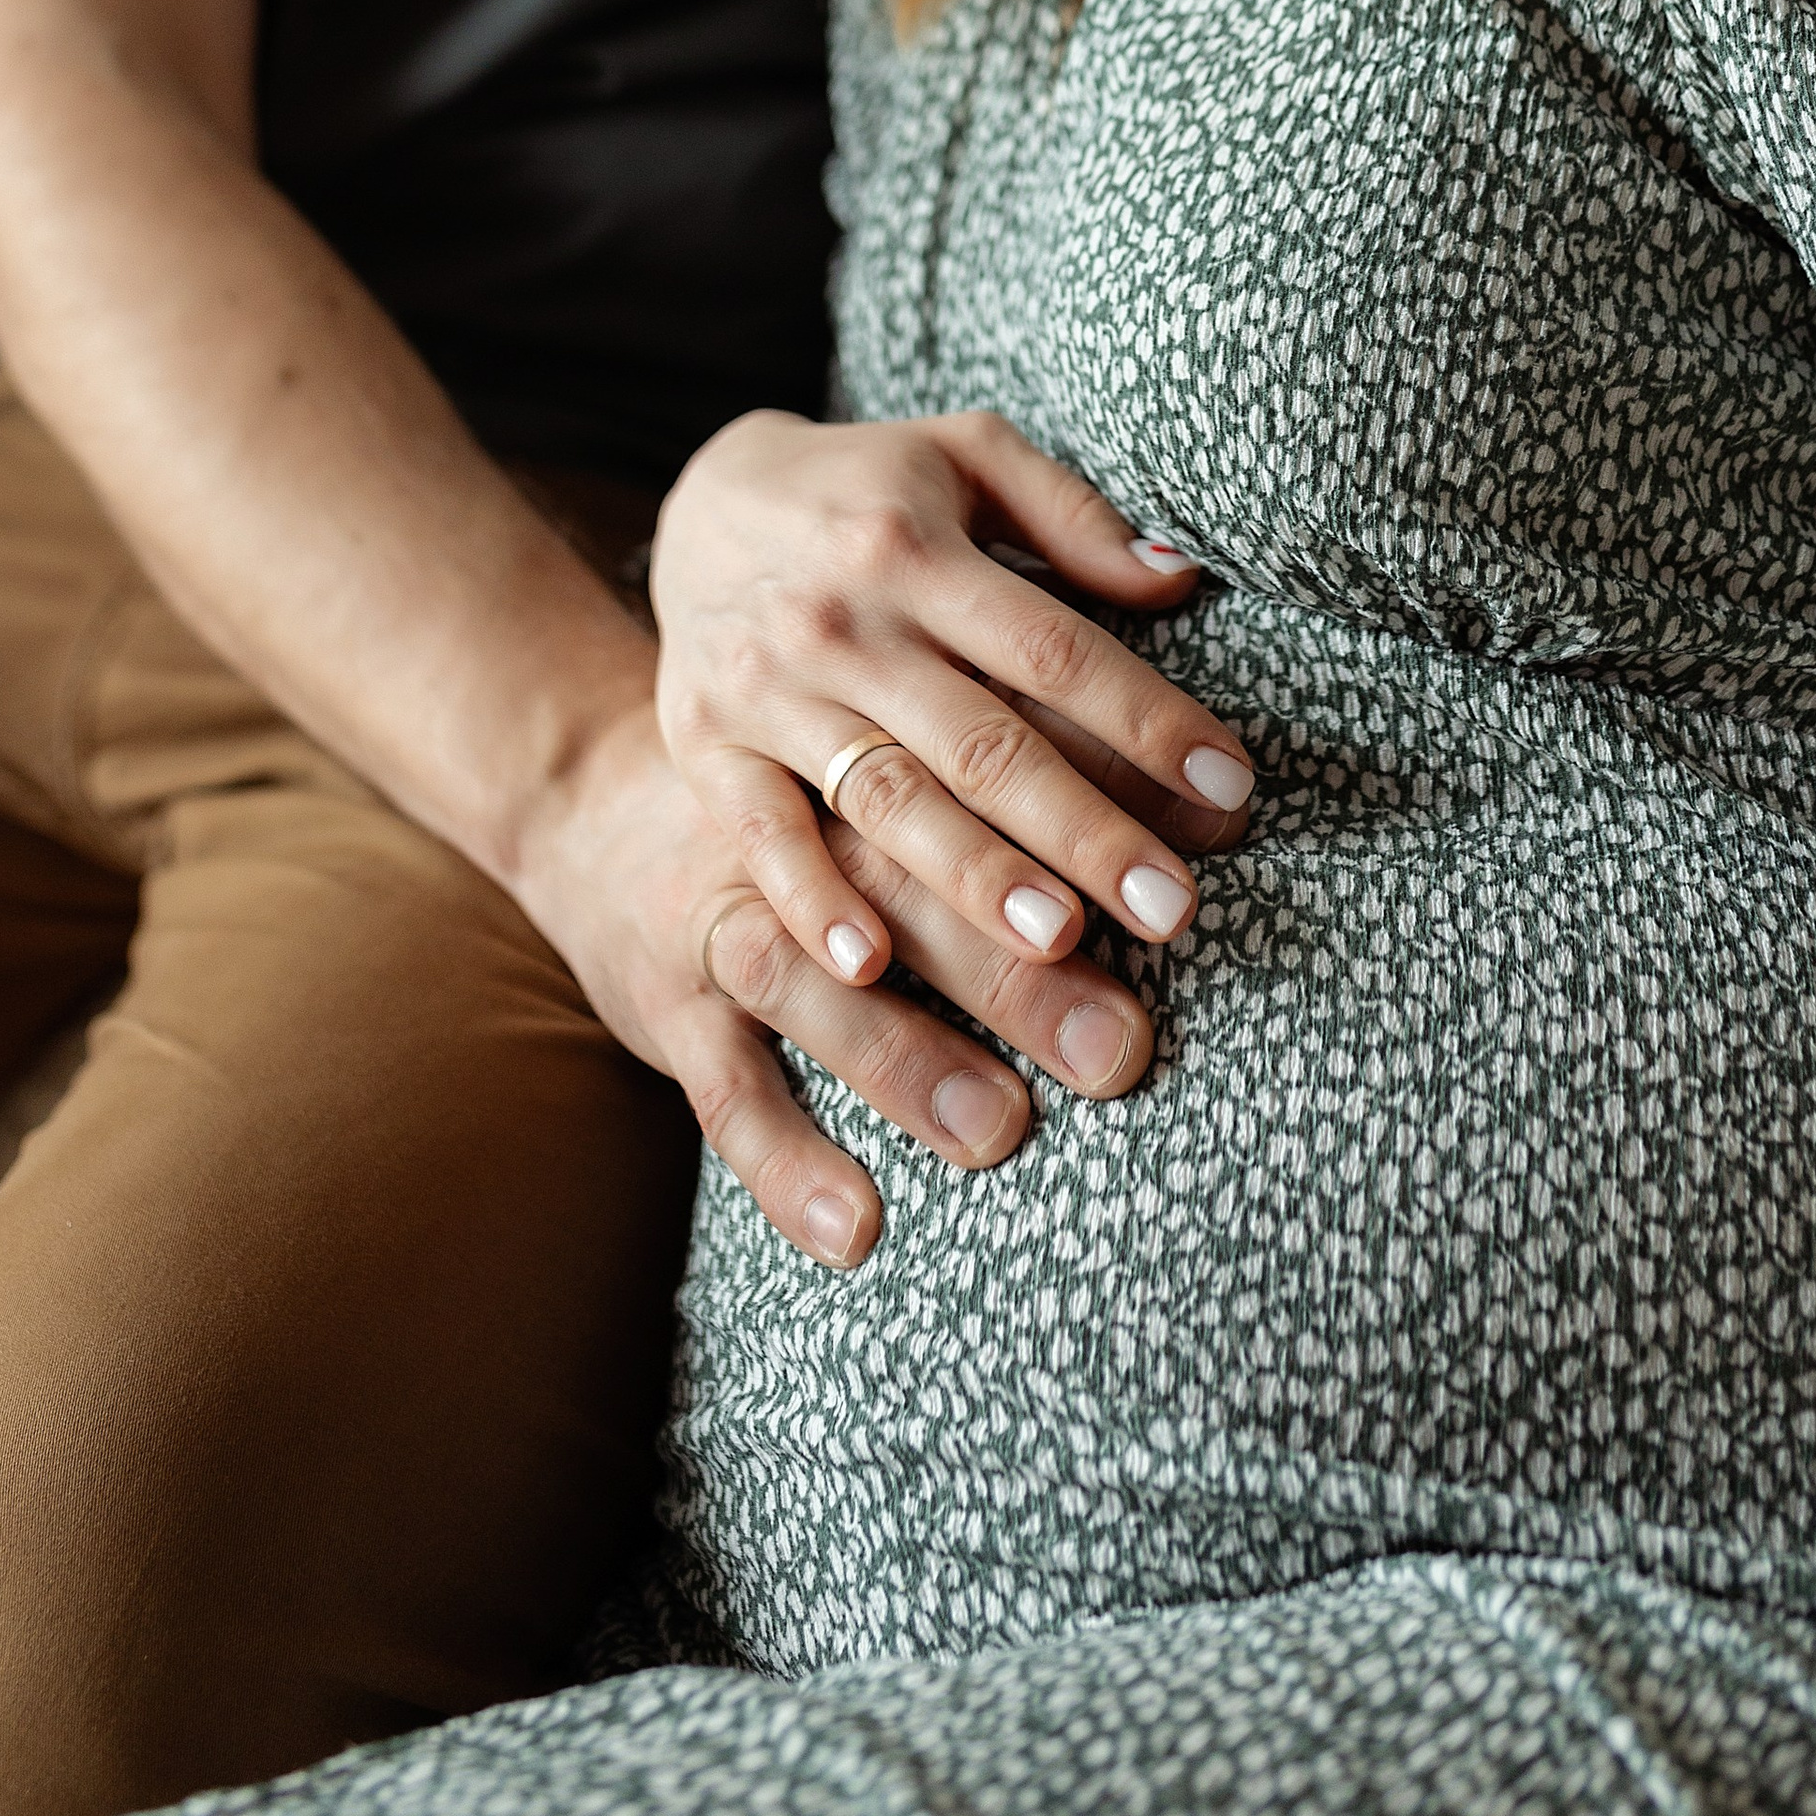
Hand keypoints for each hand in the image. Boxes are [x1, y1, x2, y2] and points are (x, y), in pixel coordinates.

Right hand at [508, 684, 1158, 1272]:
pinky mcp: (668, 992)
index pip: (996, 738)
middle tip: (1127, 1039)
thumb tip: (1189, 586)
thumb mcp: (912, 686)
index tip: (1219, 833)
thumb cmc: (819, 761)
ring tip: (1004, 1133)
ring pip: (810, 973)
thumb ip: (1047, 647)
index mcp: (870, 716)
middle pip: (914, 867)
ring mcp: (724, 899)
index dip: (1111, 776)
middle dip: (1022, 957)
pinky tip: (861, 1229)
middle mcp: (796, 804)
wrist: (596, 796)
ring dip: (907, 1053)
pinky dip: (784, 1155)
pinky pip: (722, 1081)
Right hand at [649, 408, 1254, 996]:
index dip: (1146, 718)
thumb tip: (1178, 580)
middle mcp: (845, 621)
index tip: (1230, 787)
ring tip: (1061, 941)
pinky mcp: (709, 744)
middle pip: (981, 740)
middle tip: (1174, 909)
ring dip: (973, 876)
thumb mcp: (967, 454)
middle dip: (1084, 829)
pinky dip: (809, 899)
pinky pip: (761, 832)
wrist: (702, 499)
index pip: (1051, 647)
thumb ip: (1071, 516)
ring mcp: (770, 689)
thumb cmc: (871, 485)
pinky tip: (870, 965)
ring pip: (886, 796)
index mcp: (917, 547)